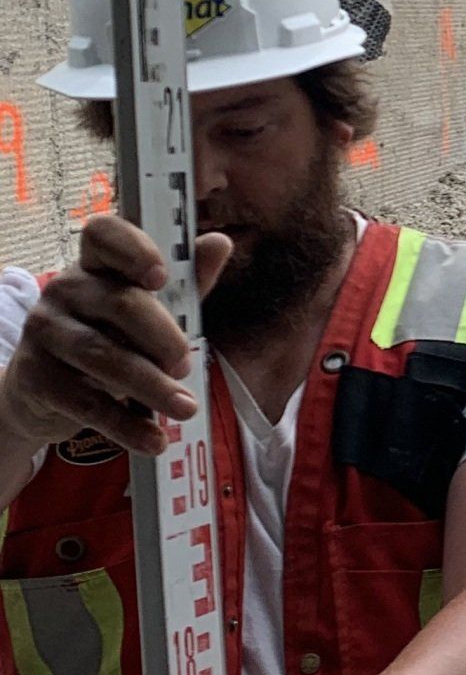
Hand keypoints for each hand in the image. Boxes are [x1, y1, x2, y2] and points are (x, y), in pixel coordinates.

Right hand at [0, 215, 230, 458]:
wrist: (43, 393)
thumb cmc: (107, 339)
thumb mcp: (147, 312)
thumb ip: (186, 284)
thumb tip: (220, 243)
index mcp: (95, 264)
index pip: (104, 234)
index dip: (133, 250)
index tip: (161, 277)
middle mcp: (64, 290)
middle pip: (118, 304)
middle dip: (161, 337)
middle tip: (187, 364)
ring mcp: (45, 332)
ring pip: (102, 356)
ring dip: (151, 386)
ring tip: (185, 407)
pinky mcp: (36, 377)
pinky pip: (86, 403)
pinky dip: (126, 425)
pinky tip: (153, 439)